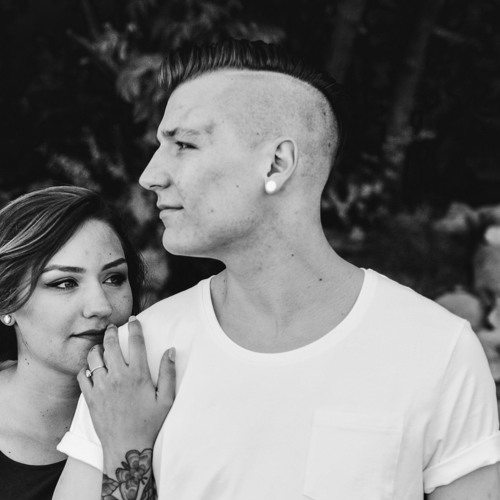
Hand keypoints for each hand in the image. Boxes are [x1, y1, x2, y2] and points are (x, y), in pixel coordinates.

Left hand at [77, 317, 174, 472]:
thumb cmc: (150, 423)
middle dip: (111, 331)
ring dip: (97, 348)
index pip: (136, 342)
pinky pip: (82, 375)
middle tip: (112, 327)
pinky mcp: (90, 397)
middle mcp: (118, 377)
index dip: (135, 327)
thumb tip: (170, 350)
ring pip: (93, 357)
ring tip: (101, 347)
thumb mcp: (166, 399)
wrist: (127, 447)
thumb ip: (169, 373)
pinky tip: (91, 369)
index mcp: (138, 374)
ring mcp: (102, 386)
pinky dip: (85, 368)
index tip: (134, 320)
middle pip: (110, 344)